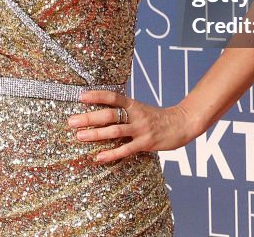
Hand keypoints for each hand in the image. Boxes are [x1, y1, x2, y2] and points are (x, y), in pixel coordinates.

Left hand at [66, 90, 200, 162]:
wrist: (182, 124)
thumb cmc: (157, 118)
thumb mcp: (140, 109)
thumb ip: (124, 110)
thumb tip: (102, 113)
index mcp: (133, 104)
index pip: (113, 97)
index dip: (97, 95)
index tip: (81, 96)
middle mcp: (136, 115)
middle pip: (109, 114)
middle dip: (89, 118)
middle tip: (71, 121)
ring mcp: (141, 129)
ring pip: (115, 131)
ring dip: (96, 134)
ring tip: (79, 136)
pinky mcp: (146, 143)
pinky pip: (126, 149)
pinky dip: (111, 154)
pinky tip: (99, 157)